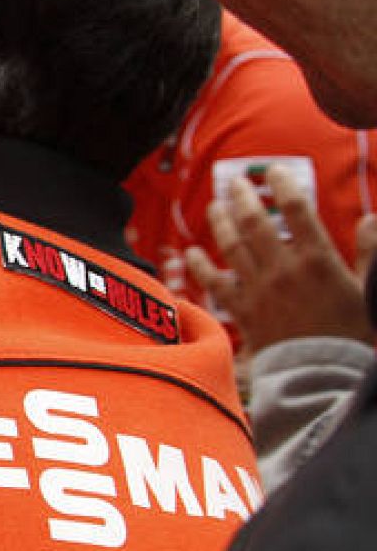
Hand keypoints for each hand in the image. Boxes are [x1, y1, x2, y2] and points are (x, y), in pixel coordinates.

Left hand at [187, 165, 376, 353]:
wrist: (326, 380)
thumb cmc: (355, 337)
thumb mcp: (371, 291)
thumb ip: (371, 253)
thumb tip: (372, 219)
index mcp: (318, 260)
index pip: (296, 209)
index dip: (283, 184)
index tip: (275, 170)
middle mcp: (282, 270)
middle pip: (255, 222)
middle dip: (243, 197)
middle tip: (236, 181)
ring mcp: (259, 291)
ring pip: (232, 247)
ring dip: (221, 223)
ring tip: (216, 206)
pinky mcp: (244, 313)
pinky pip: (215, 284)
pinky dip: (201, 267)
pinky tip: (191, 254)